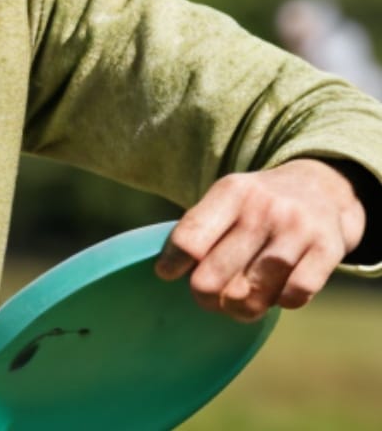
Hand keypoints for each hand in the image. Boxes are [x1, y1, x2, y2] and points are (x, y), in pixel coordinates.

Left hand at [154, 159, 366, 321]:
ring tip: (235, 303)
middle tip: (205, 297)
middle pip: (215, 273)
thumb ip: (201, 228)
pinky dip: (280, 303)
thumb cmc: (257, 204)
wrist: (319, 188)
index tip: (166, 273)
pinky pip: (293, 296)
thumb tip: (167, 271)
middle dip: (204, 295)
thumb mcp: (227, 198)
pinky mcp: (327, 250)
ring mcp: (297, 229)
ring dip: (240, 307)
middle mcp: (263, 208)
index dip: (172, 263)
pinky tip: (275, 293)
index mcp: (231, 191)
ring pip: (253, 292)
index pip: (189, 238)